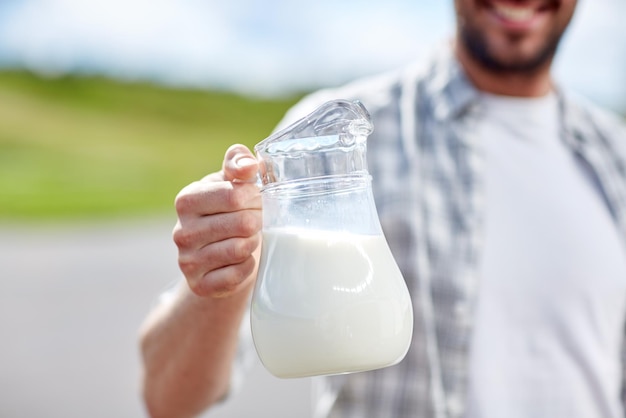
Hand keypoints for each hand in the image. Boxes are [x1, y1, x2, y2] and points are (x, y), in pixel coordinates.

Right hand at [173, 144, 261, 297]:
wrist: (219, 257)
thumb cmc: (229, 212)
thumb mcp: (231, 182)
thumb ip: (238, 163)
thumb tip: (250, 165)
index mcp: (187, 200)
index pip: (235, 195)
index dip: (255, 198)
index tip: (256, 200)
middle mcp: (181, 231)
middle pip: (242, 223)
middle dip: (258, 221)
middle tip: (256, 222)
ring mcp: (187, 261)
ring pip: (240, 249)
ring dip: (253, 243)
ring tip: (248, 239)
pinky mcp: (199, 285)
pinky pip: (237, 275)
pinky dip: (247, 267)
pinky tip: (241, 261)